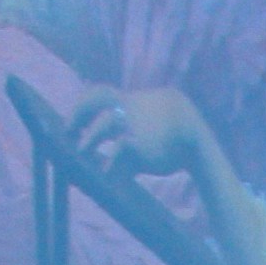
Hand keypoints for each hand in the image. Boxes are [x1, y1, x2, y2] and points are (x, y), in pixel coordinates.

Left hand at [59, 86, 216, 196]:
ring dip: (90, 137)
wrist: (196, 141)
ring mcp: (135, 124)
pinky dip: (110, 159)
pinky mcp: (142, 143)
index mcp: (130, 102)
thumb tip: (106, 157)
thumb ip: (126, 139)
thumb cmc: (170, 139)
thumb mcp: (147, 132)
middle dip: (79, 113)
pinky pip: (121, 147)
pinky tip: (105, 171)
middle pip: (97, 98)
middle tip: (68, 131)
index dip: (84, 105)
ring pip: (106, 123)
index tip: (75, 122)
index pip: (100, 93)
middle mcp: (130, 108)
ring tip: (81, 152)